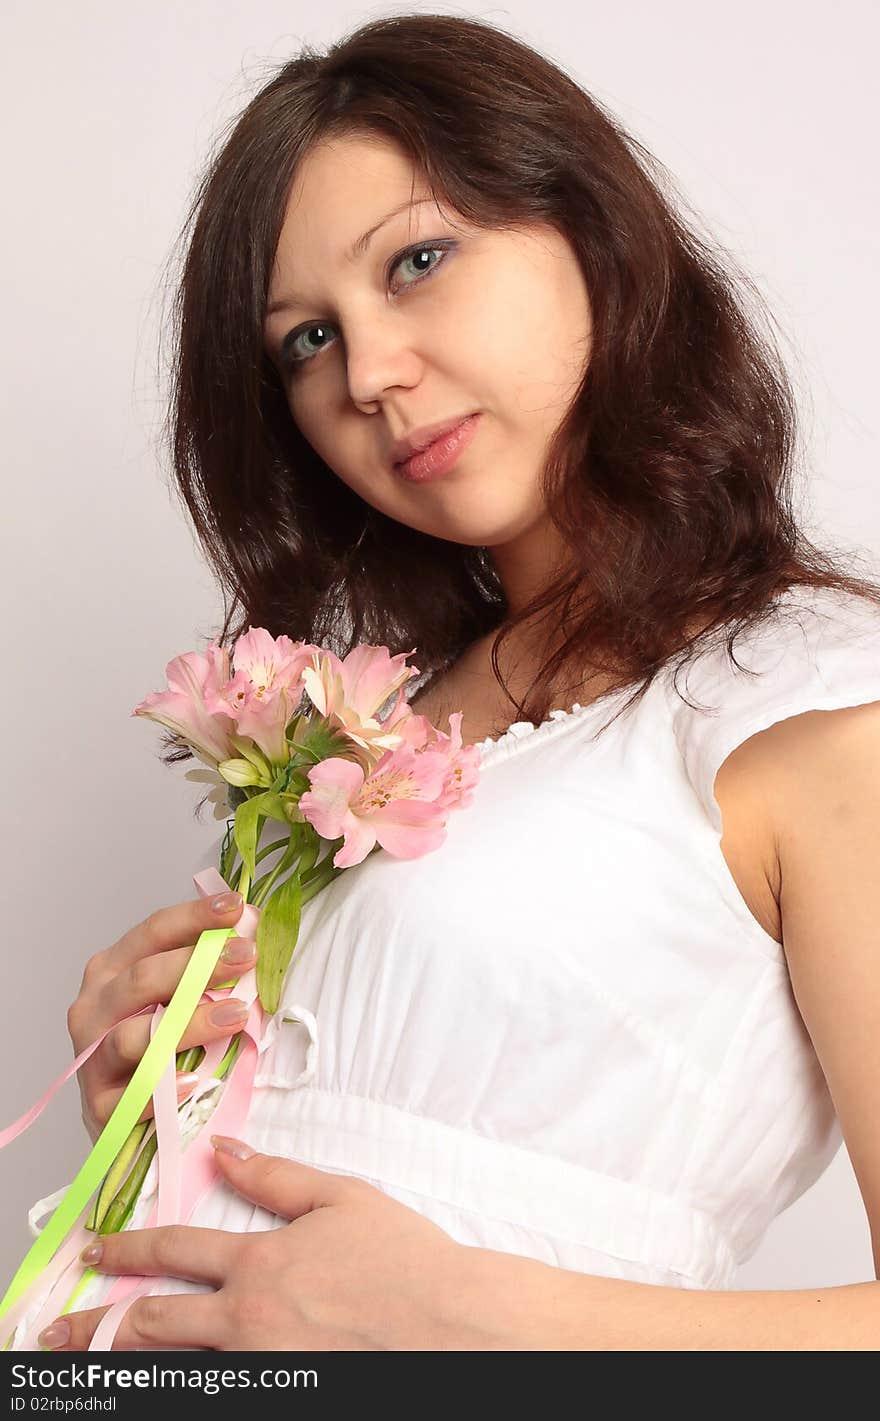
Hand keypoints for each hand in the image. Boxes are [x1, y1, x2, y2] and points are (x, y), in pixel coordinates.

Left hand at [38, 1139, 483, 1350]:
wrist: (448, 1326)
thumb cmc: (403, 1261)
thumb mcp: (341, 1197)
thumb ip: (276, 1176)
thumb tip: (226, 1150)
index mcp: (258, 1265)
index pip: (174, 1252)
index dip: (128, 1248)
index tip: (96, 1247)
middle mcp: (246, 1323)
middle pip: (153, 1325)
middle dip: (99, 1326)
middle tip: (60, 1329)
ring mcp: (258, 1366)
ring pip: (174, 1368)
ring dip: (128, 1362)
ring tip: (91, 1360)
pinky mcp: (279, 1390)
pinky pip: (214, 1388)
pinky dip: (182, 1381)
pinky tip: (165, 1376)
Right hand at [66, 894, 255, 1143]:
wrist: (128, 1122)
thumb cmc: (161, 1046)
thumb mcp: (180, 997)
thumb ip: (209, 966)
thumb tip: (256, 927)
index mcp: (112, 971)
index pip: (153, 933)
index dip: (194, 917)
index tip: (236, 907)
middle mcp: (94, 1009)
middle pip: (142, 979)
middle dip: (198, 964)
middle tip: (247, 956)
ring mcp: (93, 1059)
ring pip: (134, 1036)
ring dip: (190, 1023)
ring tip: (238, 1015)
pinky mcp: (100, 1108)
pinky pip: (131, 1098)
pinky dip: (165, 1089)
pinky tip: (197, 1081)